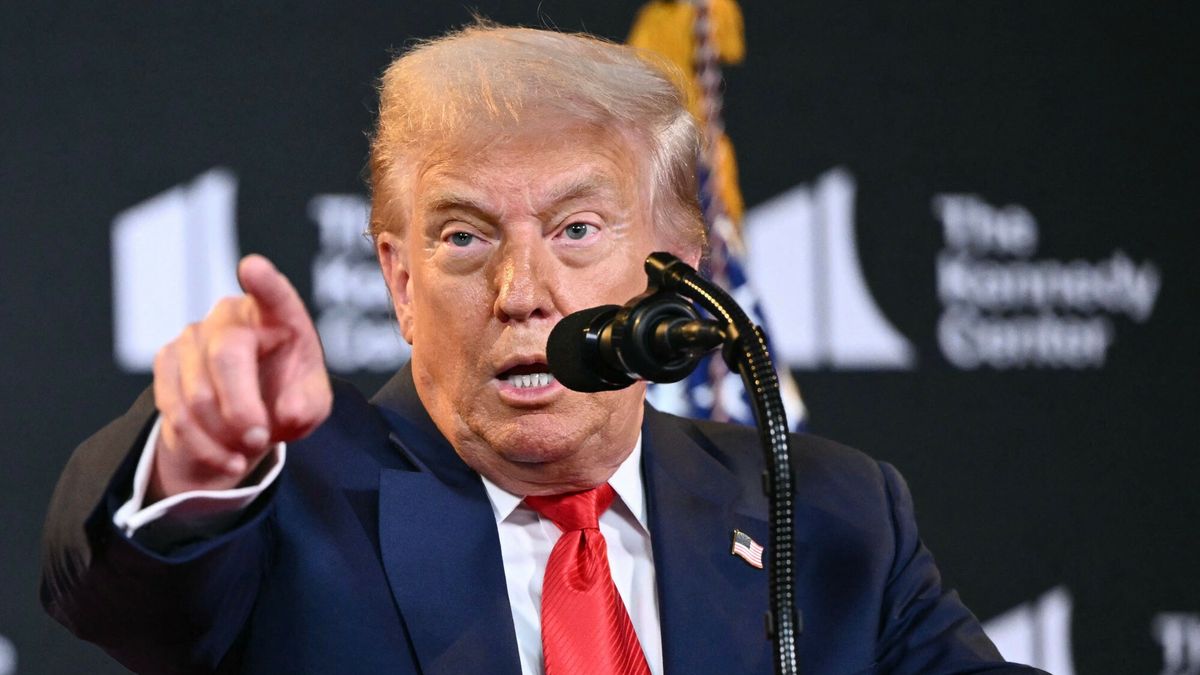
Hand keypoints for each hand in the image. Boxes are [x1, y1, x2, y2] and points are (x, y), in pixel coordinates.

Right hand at [149, 254, 331, 500]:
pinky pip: (174, 411)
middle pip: (226, 356)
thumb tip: (289, 410)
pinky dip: (202, 446)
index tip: (253, 268)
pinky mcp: (166, 360)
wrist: (250, 418)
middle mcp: (231, 315)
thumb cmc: (289, 399)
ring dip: (223, 435)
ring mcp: (193, 334)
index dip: (264, 283)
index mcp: (279, 315)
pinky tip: (227, 458)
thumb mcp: (311, 406)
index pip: (274, 295)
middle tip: (259, 440)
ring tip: (247, 452)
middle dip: (241, 408)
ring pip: (196, 394)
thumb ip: (308, 405)